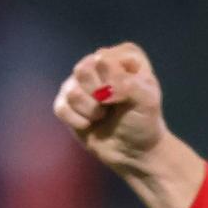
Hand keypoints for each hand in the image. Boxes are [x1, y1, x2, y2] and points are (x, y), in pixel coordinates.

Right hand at [54, 41, 168, 166]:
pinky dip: (76, 121)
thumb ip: (127, 82)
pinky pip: (60, 107)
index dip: (112, 83)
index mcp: (124, 55)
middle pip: (82, 70)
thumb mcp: (147, 101)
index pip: (103, 59)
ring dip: (89, 110)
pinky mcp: (66, 101)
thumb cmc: (144, 121)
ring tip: (103, 115)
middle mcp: (100, 62)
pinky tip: (89, 124)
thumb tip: (100, 73)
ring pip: (71, 90)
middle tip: (112, 105)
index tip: (126, 97)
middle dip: (97, 95)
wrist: (133, 151)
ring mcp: (81, 81)